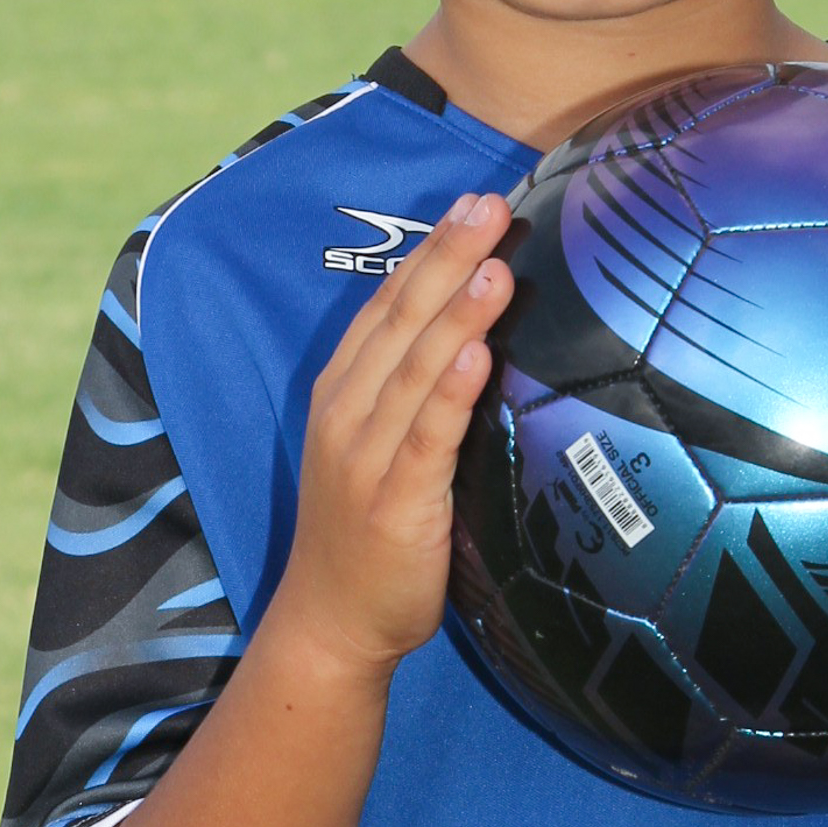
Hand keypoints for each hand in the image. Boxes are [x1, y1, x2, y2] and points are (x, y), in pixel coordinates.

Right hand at [276, 191, 511, 680]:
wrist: (332, 623)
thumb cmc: (368, 533)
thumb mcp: (382, 445)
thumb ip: (419, 392)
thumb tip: (482, 337)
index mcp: (344, 392)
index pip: (387, 306)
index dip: (430, 252)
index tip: (473, 203)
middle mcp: (349, 413)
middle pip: (402, 321)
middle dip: (448, 259)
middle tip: (491, 206)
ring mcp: (367, 457)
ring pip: (417, 370)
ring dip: (457, 313)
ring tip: (495, 265)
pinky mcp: (395, 503)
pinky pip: (428, 437)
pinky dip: (452, 392)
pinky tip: (479, 355)